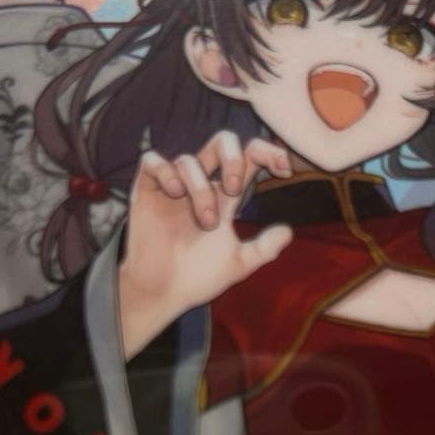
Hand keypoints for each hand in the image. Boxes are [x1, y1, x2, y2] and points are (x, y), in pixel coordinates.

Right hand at [117, 131, 293, 357]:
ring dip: (201, 189)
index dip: (269, 153)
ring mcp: (173, 185)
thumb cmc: (198, 277)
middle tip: (235, 189)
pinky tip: (174, 193)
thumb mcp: (238, 263)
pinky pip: (153, 161)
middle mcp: (201, 184)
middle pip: (221, 141)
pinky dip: (166, 172)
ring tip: (206, 222)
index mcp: (225, 195)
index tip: (284, 170)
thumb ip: (264, 248)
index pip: (249, 156)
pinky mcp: (147, 190)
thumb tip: (288, 231)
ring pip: (189, 159)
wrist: (162, 293)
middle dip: (233, 157)